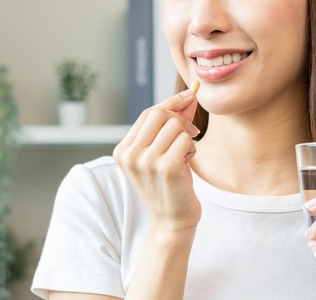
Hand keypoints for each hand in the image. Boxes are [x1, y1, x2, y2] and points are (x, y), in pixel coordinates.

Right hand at [113, 87, 201, 232]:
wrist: (172, 220)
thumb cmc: (169, 184)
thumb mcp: (162, 151)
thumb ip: (172, 122)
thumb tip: (189, 94)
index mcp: (123, 150)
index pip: (148, 112)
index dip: (171, 103)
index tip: (190, 95)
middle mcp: (130, 155)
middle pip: (160, 114)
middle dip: (180, 119)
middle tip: (191, 133)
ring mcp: (146, 162)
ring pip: (175, 126)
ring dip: (187, 138)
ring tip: (184, 155)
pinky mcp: (167, 168)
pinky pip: (186, 140)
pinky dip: (191, 148)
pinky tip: (187, 164)